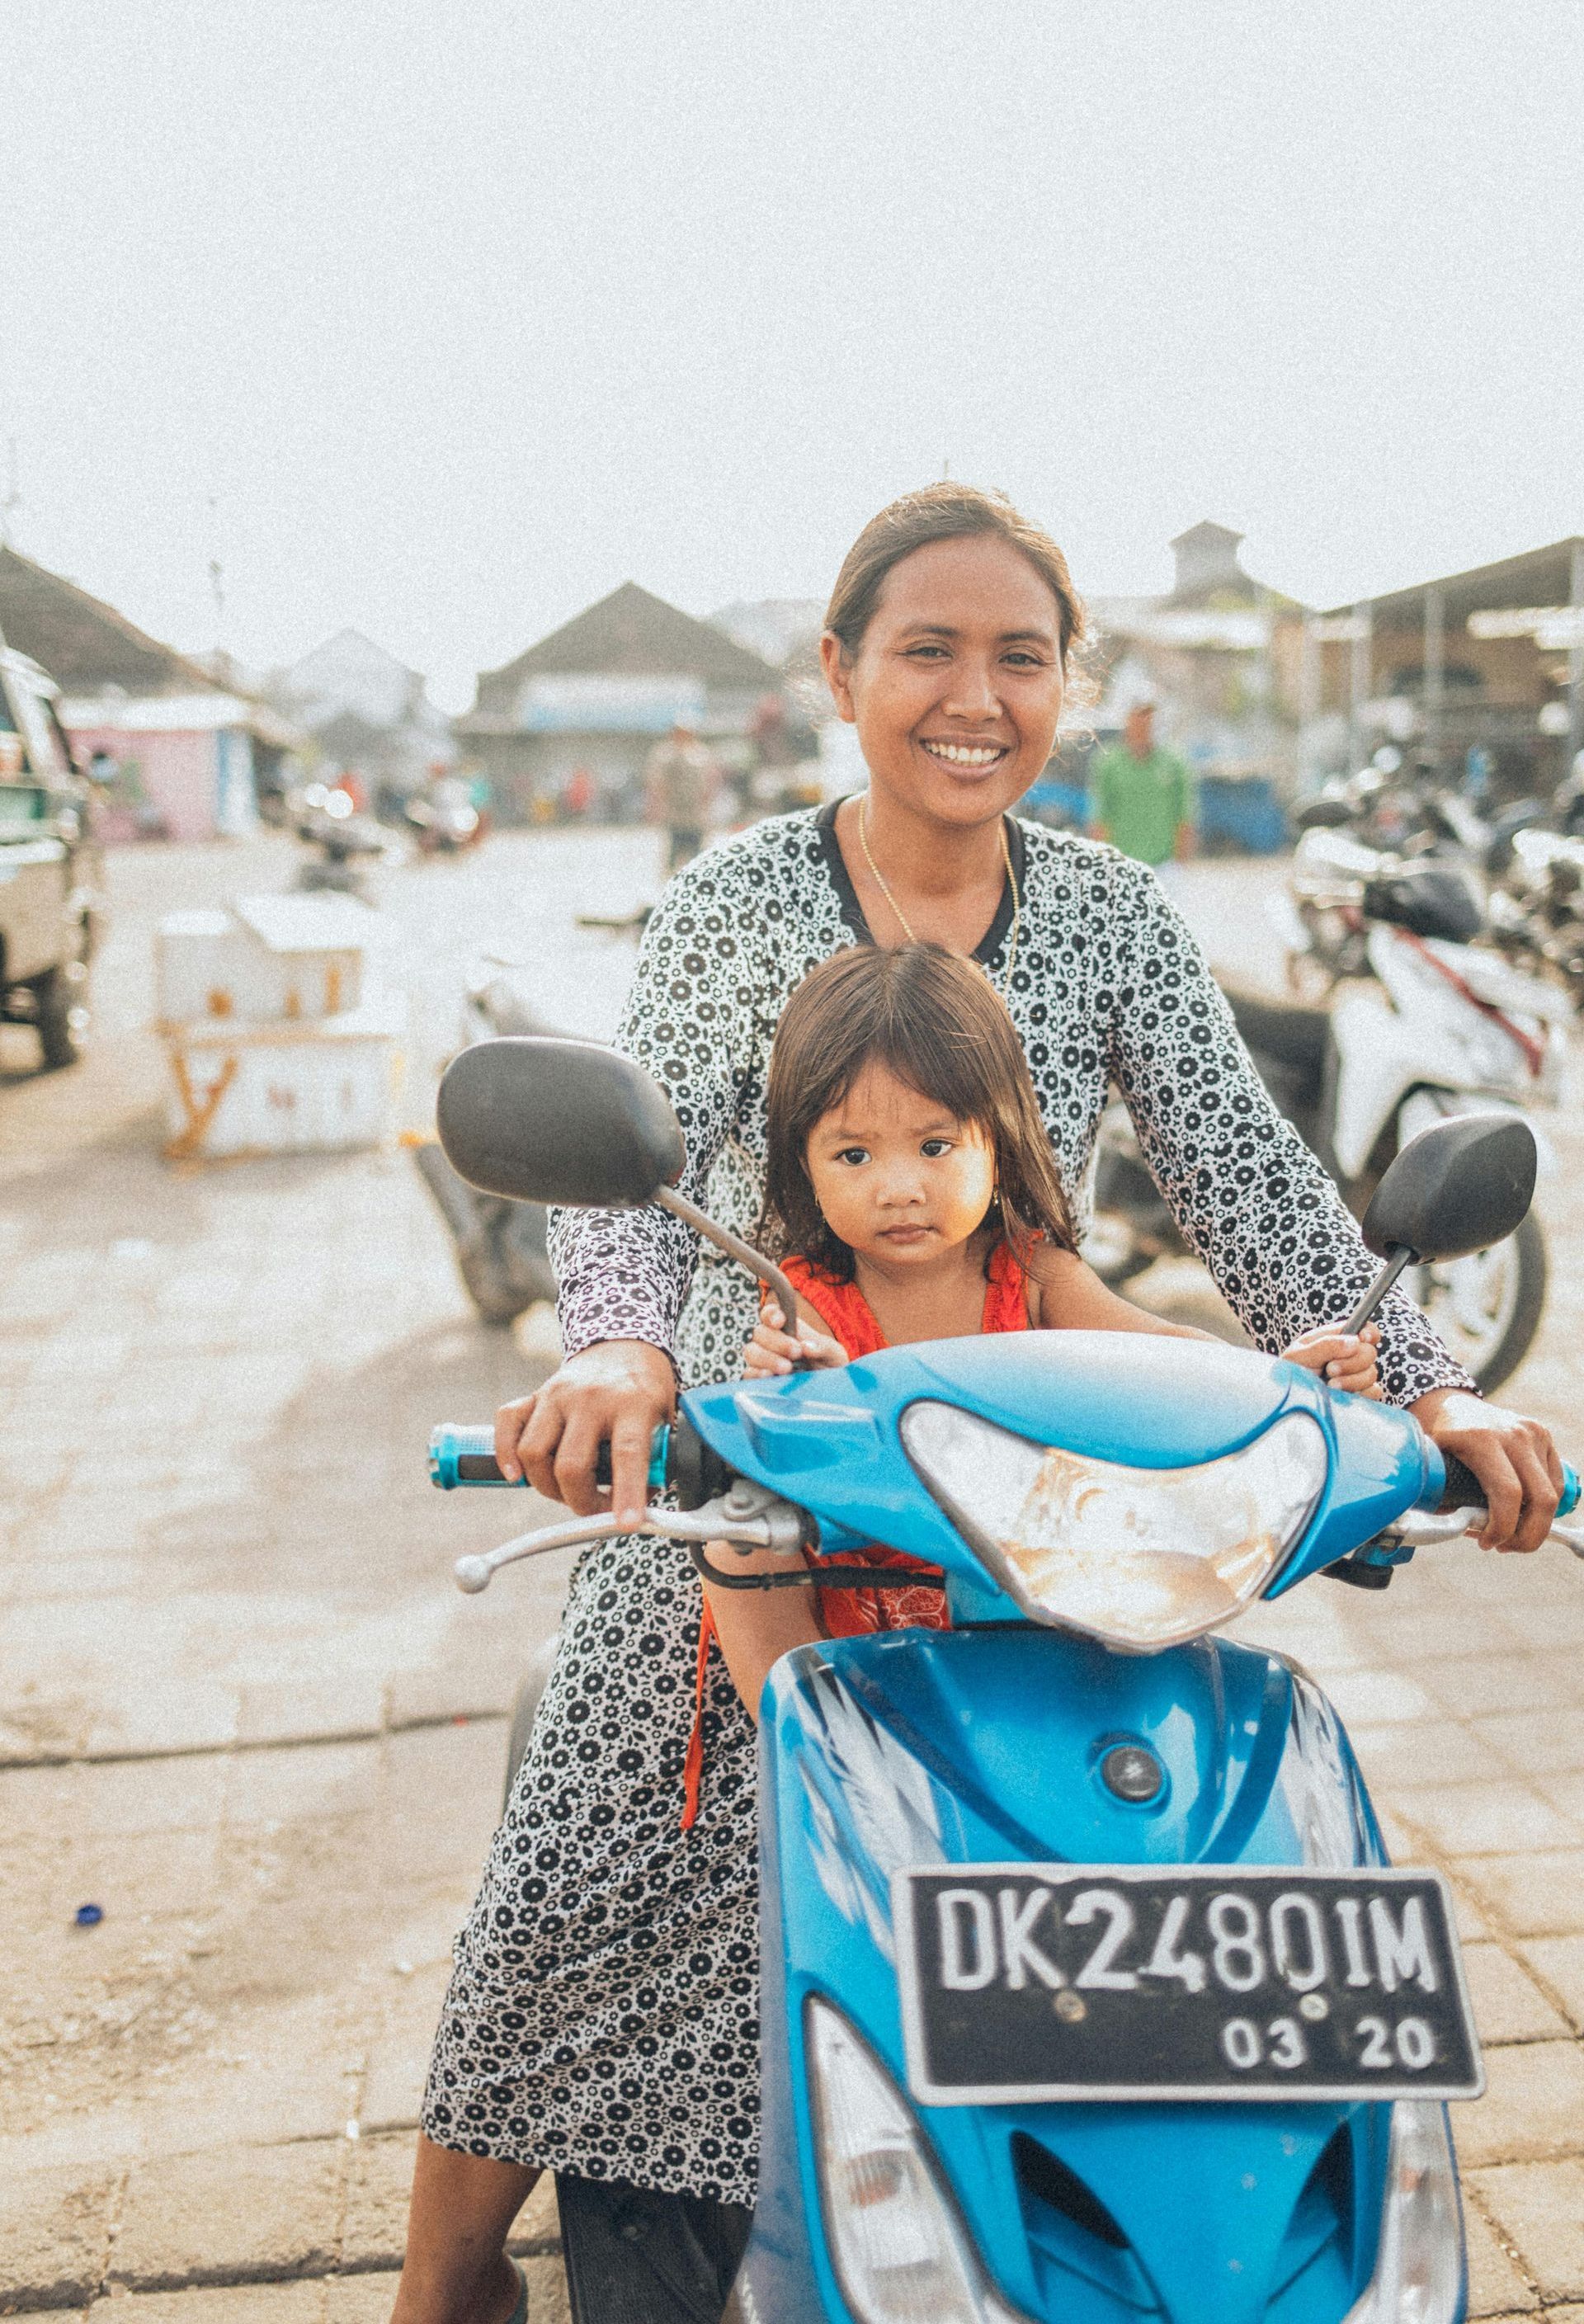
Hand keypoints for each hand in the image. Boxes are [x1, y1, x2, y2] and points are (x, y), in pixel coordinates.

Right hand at [495, 1339, 675, 1527]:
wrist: (623, 1345)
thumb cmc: (645, 1389)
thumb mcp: (664, 1419)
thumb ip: (655, 1460)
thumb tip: (643, 1504)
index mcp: (632, 1404)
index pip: (628, 1454)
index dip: (626, 1493)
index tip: (625, 1524)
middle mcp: (591, 1398)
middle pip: (571, 1464)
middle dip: (580, 1501)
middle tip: (594, 1508)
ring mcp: (558, 1394)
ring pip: (534, 1452)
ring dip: (546, 1486)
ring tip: (565, 1490)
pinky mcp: (535, 1394)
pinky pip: (507, 1424)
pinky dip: (504, 1453)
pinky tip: (516, 1474)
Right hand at [744, 1302, 846, 1377]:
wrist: (831, 1393)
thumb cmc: (831, 1368)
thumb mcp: (835, 1355)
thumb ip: (823, 1347)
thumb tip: (806, 1346)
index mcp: (787, 1328)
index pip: (770, 1314)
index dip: (771, 1314)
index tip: (781, 1321)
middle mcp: (771, 1342)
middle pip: (760, 1332)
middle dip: (776, 1341)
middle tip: (796, 1352)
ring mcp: (763, 1361)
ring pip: (752, 1352)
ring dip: (767, 1358)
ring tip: (787, 1368)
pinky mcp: (759, 1380)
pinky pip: (749, 1374)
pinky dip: (757, 1374)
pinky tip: (770, 1377)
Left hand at [1284, 1323, 1381, 1398]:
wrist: (1286, 1399)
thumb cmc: (1290, 1373)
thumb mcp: (1300, 1355)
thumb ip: (1325, 1346)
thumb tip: (1355, 1341)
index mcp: (1336, 1339)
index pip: (1364, 1329)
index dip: (1369, 1332)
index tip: (1363, 1338)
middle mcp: (1349, 1355)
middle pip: (1370, 1353)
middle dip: (1352, 1362)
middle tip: (1330, 1369)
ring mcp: (1355, 1375)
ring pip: (1371, 1374)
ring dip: (1352, 1380)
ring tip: (1331, 1385)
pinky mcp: (1359, 1394)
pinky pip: (1373, 1392)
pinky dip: (1361, 1394)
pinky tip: (1342, 1395)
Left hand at [1410, 1387, 1562, 1552]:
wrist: (1452, 1405)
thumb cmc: (1440, 1438)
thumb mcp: (1432, 1461)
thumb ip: (1438, 1494)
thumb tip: (1453, 1528)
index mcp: (1481, 1439)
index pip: (1507, 1493)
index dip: (1502, 1527)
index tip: (1486, 1542)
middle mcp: (1513, 1434)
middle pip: (1541, 1499)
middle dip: (1528, 1536)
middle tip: (1506, 1547)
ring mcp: (1533, 1433)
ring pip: (1551, 1494)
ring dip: (1534, 1524)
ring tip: (1509, 1533)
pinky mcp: (1544, 1435)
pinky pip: (1555, 1481)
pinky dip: (1542, 1505)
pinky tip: (1521, 1512)